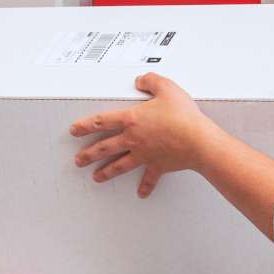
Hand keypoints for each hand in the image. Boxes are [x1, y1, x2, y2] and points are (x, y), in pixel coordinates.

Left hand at [70, 73, 223, 197]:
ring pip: (120, 165)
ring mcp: (144, 154)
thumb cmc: (183, 117)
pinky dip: (145, 186)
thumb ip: (151, 81)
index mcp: (132, 120)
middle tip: (79, 159)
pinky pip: (149, 178)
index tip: (75, 130)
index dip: (86, 125)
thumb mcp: (167, 88)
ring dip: (106, 172)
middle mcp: (134, 139)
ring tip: (97, 177)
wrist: (198, 141)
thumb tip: (141, 79)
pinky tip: (141, 193)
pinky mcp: (158, 165)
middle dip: (89, 154)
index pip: (102, 121)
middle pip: (105, 147)